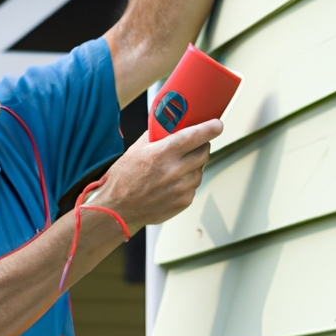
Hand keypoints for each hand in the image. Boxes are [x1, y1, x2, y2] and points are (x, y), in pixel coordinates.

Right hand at [94, 118, 222, 232]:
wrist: (118, 210)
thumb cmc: (123, 180)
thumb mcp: (134, 150)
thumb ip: (154, 136)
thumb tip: (168, 126)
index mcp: (163, 153)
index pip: (195, 136)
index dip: (210, 128)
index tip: (217, 125)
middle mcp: (175, 170)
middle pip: (204, 152)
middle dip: (201, 145)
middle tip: (193, 145)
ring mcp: (181, 188)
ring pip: (200, 170)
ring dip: (194, 165)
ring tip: (176, 167)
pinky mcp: (184, 201)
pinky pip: (194, 186)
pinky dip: (187, 181)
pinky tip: (172, 182)